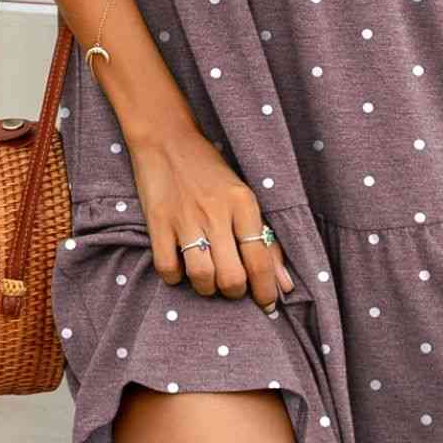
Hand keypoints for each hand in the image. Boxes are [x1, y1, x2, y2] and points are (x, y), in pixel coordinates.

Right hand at [126, 123, 294, 312]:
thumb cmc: (211, 170)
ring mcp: (185, 219)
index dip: (266, 289)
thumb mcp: (244, 196)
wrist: (168, 139)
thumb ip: (266, 239)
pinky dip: (175, 277)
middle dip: (235, 292)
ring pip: (202, 278)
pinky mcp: (157, 223)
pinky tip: (181, 266)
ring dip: (207, 288)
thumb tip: (285, 285)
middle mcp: (217, 213)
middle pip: (232, 277)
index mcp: (244, 203)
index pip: (261, 258)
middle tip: (233, 287)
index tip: (267, 303)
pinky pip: (168, 269)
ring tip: (209, 279)